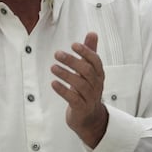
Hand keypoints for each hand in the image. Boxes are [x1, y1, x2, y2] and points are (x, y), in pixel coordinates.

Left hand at [50, 31, 108, 147]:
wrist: (90, 118)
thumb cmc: (88, 91)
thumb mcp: (90, 71)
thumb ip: (90, 52)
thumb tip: (92, 33)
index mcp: (98, 74)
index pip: (95, 61)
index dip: (86, 52)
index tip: (73, 45)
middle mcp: (96, 85)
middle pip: (87, 71)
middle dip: (72, 61)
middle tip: (57, 54)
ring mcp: (90, 98)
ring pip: (80, 84)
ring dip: (66, 74)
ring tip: (53, 67)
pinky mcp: (81, 108)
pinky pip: (73, 99)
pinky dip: (63, 90)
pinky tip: (54, 83)